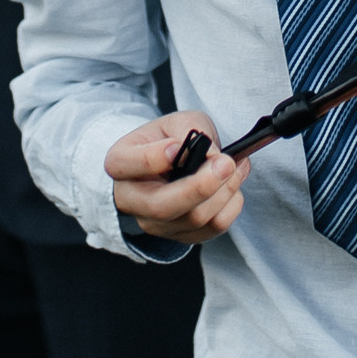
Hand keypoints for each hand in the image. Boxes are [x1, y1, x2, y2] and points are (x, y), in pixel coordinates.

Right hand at [105, 114, 246, 246]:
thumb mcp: (176, 122)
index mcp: (120, 163)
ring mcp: (154, 223)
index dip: (153, 158)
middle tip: (226, 163)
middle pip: (163, 206)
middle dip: (201, 186)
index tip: (177, 146)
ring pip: (193, 218)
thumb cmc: (168, 139)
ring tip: (236, 165)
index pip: (128, 165)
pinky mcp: (180, 235)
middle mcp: (131, 200)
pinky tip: (234, 184)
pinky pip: (212, 228)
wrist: (170, 162)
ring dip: (224, 191)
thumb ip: (191, 131)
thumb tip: (211, 156)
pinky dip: (231, 205)